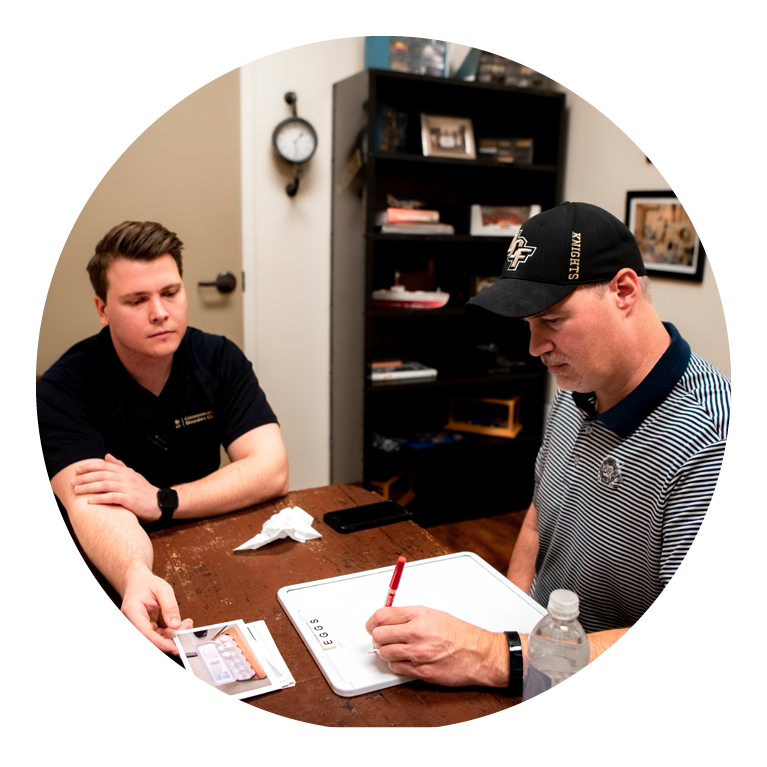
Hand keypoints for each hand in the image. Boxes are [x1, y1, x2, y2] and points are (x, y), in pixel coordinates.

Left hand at [72, 454, 160, 522]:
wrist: (159, 503)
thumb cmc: (144, 491)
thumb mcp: (133, 476)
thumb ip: (120, 466)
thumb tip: (107, 456)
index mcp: (126, 471)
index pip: (104, 466)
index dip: (89, 467)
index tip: (77, 470)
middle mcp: (126, 478)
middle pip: (102, 475)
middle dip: (85, 477)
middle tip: (72, 481)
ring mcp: (128, 488)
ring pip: (105, 485)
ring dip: (89, 487)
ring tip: (77, 490)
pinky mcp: (130, 499)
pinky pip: (112, 497)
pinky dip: (100, 498)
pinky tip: (89, 501)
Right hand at [121, 569, 192, 653]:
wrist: (137, 582)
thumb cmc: (147, 584)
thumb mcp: (162, 589)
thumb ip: (169, 606)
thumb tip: (175, 624)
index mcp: (132, 611)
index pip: (145, 633)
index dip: (160, 643)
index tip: (173, 647)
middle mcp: (131, 621)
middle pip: (150, 638)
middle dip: (169, 639)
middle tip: (186, 631)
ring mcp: (137, 626)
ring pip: (154, 638)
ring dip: (171, 635)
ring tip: (186, 625)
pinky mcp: (144, 628)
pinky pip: (156, 635)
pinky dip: (169, 632)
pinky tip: (180, 626)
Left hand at [366, 606, 508, 687]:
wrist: (476, 653)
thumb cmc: (457, 633)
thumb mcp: (432, 614)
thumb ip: (408, 615)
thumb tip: (387, 617)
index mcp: (418, 616)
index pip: (381, 616)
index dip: (373, 621)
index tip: (372, 624)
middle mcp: (416, 633)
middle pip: (378, 635)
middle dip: (377, 637)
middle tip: (382, 637)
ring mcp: (418, 654)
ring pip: (384, 653)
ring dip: (386, 652)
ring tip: (396, 648)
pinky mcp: (421, 671)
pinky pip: (396, 668)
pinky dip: (397, 664)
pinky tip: (405, 659)